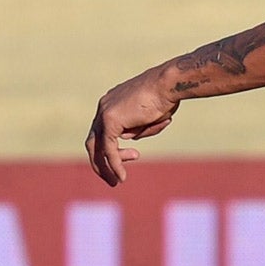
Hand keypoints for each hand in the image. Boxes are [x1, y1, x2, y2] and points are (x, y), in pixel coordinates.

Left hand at [85, 66, 180, 184]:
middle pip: (95, 140)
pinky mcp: (110, 120)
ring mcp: (104, 112)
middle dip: (103, 160)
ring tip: (116, 181)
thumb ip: (137, 127)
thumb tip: (131, 136)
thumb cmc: (166, 97)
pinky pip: (108, 148)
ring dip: (105, 167)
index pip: (105, 131)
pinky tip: (121, 177)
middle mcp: (104, 106)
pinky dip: (114, 164)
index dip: (117, 148)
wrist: (169, 83)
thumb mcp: (150, 116)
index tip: (135, 155)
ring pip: (97, 146)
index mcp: (112, 103)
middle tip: (113, 177)